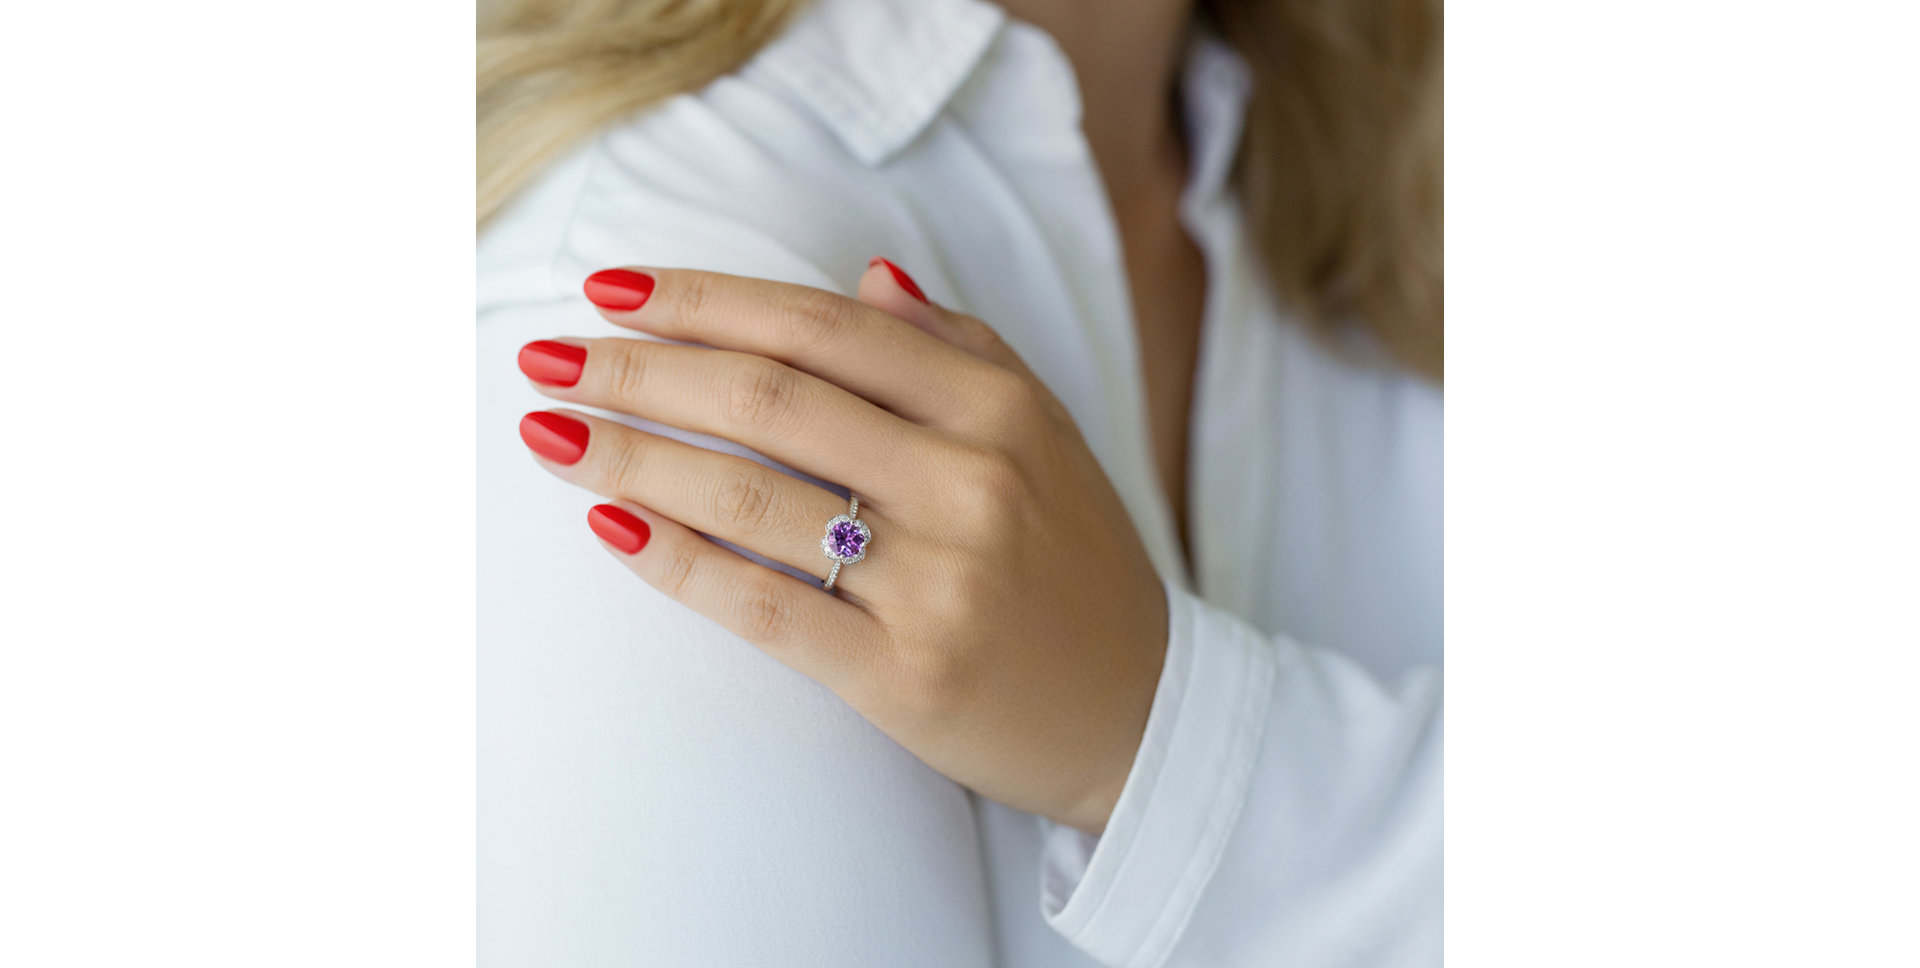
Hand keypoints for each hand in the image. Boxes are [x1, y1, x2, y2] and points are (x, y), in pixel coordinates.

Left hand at [514, 260, 1166, 831]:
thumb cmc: (1073, 560)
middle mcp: (970, 479)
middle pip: (767, 400)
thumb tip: (862, 278)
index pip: (820, 327)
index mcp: (997, 405)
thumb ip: (954, 348)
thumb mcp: (1041, 431)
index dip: (704, 300)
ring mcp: (938, 579)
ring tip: (546, 431)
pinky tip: (610, 523)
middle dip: (639, 371)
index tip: (611, 288)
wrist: (1139, 712)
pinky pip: (762, 606)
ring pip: (749, 499)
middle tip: (547, 357)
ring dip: (630, 456)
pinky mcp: (903, 673)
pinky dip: (676, 559)